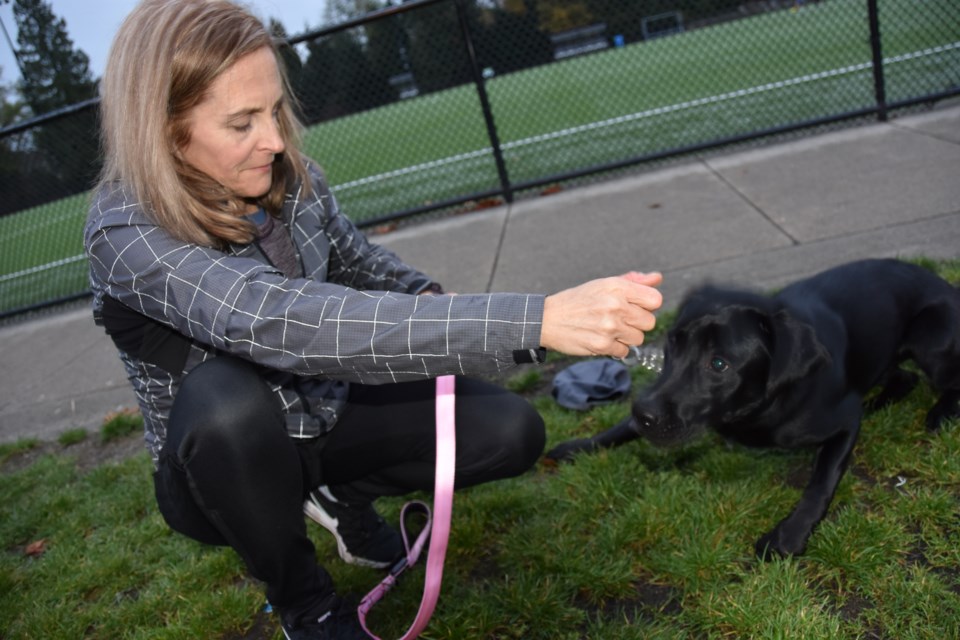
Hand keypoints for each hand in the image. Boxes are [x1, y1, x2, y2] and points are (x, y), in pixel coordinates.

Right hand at [540, 272, 662, 358]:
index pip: (655, 300)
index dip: (647, 306)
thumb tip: (657, 278)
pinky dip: (615, 348)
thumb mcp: (603, 285)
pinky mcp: (602, 345)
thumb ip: (632, 282)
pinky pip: (624, 351)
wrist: (547, 319)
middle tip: (619, 320)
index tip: (635, 308)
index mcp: (617, 287)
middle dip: (636, 323)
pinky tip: (601, 339)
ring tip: (608, 330)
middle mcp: (615, 305)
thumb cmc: (577, 301)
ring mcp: (609, 326)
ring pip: (638, 338)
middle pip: (650, 322)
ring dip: (626, 337)